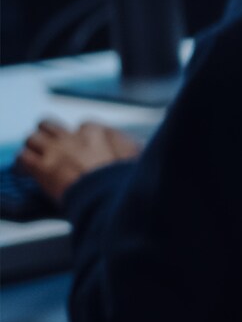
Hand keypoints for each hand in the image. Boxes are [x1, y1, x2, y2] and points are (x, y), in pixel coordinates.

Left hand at [15, 119, 143, 204]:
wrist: (107, 197)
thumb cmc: (122, 181)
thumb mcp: (134, 157)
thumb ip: (130, 147)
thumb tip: (139, 145)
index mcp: (95, 133)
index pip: (83, 125)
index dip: (80, 137)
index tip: (81, 146)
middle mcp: (71, 138)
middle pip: (48, 125)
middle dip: (47, 134)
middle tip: (49, 146)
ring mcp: (54, 151)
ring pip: (32, 137)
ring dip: (33, 147)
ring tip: (35, 156)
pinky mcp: (41, 167)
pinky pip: (23, 157)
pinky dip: (23, 163)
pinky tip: (26, 170)